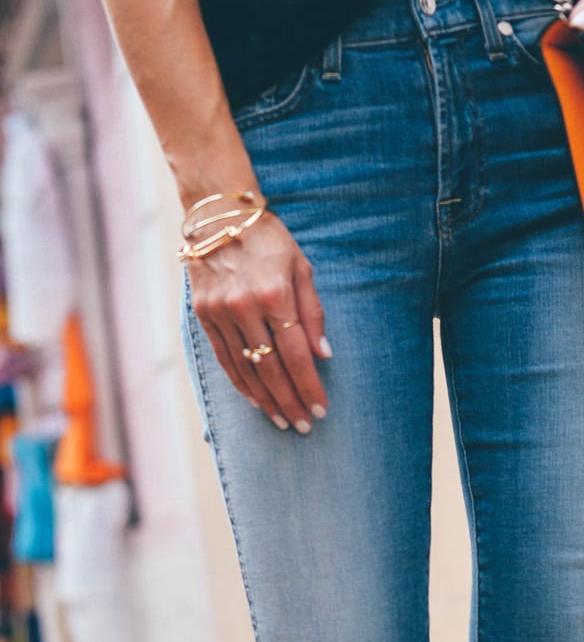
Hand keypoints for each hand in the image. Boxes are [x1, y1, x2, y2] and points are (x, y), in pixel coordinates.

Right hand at [187, 210, 330, 431]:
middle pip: (271, 369)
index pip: (296, 354)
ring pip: (246, 369)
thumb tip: (322, 354)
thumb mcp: (301, 268)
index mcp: (275, 294)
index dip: (309, 386)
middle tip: (303, 426)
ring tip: (282, 420)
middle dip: (289, 401)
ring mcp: (220, 312)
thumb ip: (312, 312)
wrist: (219, 215)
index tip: (320, 408)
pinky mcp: (203, 314)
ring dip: (266, 400)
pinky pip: (225, 358)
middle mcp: (245, 306)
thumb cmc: (269, 240)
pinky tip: (256, 401)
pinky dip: (241, 384)